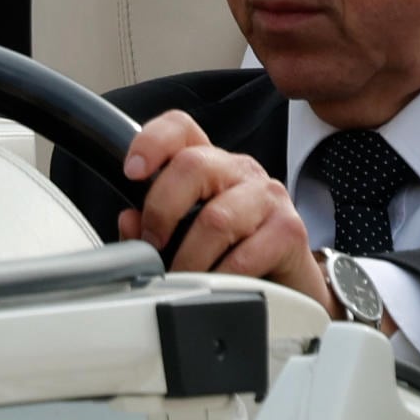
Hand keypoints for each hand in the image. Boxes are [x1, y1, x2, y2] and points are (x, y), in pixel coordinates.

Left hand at [119, 111, 336, 308]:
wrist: (287, 290)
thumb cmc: (230, 260)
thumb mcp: (182, 241)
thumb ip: (151, 228)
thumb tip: (130, 222)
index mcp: (209, 166)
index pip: (181, 129)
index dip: (153, 141)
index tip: (132, 171)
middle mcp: (239, 172)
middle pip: (194, 164)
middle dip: (161, 211)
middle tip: (153, 247)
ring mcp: (268, 196)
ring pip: (216, 217)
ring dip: (189, 258)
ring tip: (182, 279)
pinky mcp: (289, 229)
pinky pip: (244, 255)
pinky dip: (221, 278)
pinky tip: (218, 288)